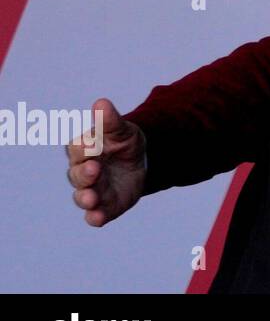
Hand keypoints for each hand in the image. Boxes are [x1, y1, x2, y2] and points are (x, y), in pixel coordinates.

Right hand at [66, 98, 146, 226]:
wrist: (142, 162)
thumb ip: (111, 121)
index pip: (77, 148)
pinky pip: (95, 215)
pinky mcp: (104, 206)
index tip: (92, 145)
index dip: (83, 147)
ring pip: (81, 196)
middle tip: (95, 170)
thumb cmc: (124, 143)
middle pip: (76, 174)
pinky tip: (97, 218)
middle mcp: (83, 171)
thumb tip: (101, 103)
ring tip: (92, 198)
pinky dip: (94, 217)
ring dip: (85, 198)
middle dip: (84, 173)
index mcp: (85, 149)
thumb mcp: (123, 130)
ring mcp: (93, 190)